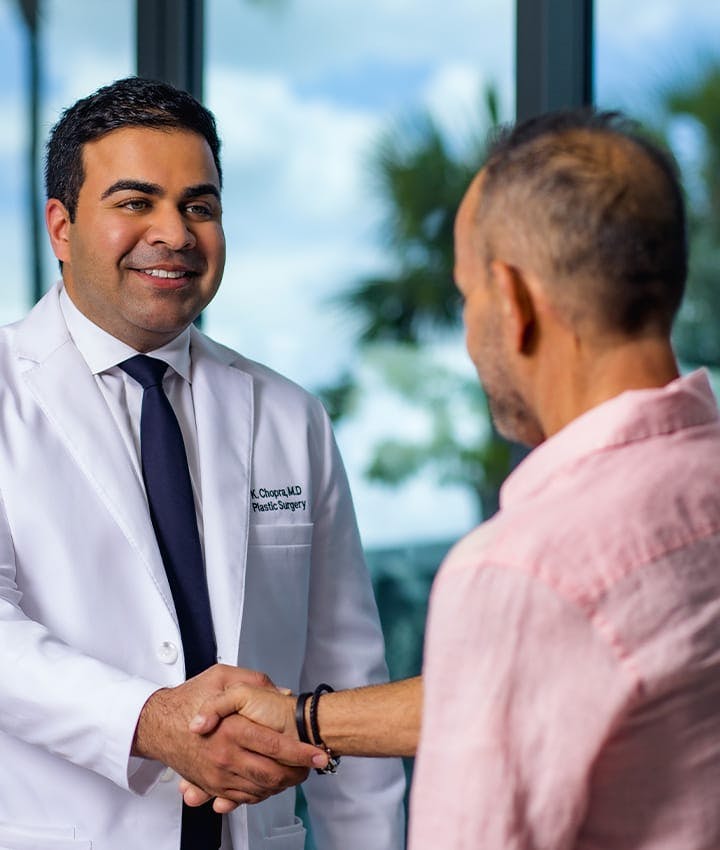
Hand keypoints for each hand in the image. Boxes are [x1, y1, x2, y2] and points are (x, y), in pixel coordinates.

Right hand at [133, 665, 321, 805]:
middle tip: (312, 765)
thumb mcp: (220, 676)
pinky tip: (272, 782)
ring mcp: (217, 775)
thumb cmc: (188, 697)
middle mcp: (225, 756)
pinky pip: (243, 798)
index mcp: (232, 729)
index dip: (302, 752)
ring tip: (298, 773)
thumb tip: (281, 692)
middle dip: (298, 773)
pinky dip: (261, 793)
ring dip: (283, 785)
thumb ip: (252, 680)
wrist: (155, 724)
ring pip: (260, 789)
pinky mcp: (212, 786)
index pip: (276, 746)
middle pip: (272, 774)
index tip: (319, 753)